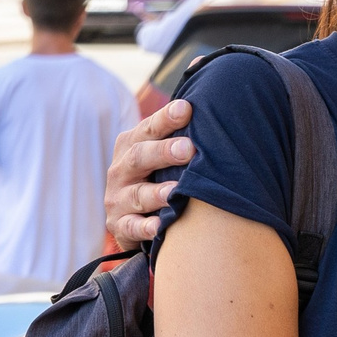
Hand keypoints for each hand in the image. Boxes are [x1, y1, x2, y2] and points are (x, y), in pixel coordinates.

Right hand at [107, 100, 193, 244]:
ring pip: (136, 194)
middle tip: (188, 149)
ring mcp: (118, 199)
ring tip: (175, 191)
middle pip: (139, 157)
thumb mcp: (161, 154)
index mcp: (131, 145)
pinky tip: (158, 227)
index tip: (187, 109)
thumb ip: (181, 137)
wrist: (130, 217)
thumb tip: (218, 114)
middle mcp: (121, 169)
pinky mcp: (120, 226)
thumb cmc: (157, 175)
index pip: (148, 129)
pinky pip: (132, 227)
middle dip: (163, 152)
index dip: (165, 119)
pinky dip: (144, 227)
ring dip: (156, 193)